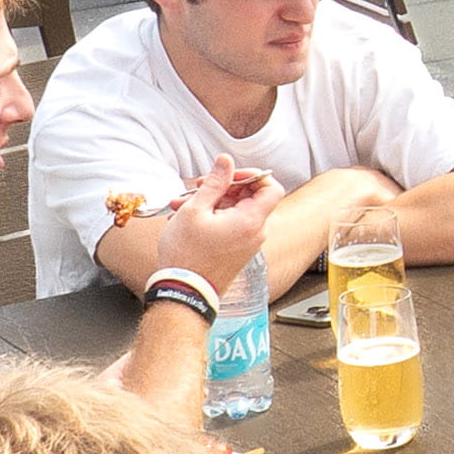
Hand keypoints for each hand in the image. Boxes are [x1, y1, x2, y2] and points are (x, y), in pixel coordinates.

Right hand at [149, 163, 276, 287]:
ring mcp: (246, 243)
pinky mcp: (236, 251)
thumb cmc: (187, 255)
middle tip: (197, 187)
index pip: (271, 187)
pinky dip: (211, 218)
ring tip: (181, 205)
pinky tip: (185, 219)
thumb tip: (226, 161)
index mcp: (250, 220)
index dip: (253, 175)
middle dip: (222, 188)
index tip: (230, 174)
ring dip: (210, 203)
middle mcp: (255, 233)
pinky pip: (229, 226)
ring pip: (233, 211)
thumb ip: (214, 182)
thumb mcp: (196, 210)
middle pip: (249, 197)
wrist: (184, 292)